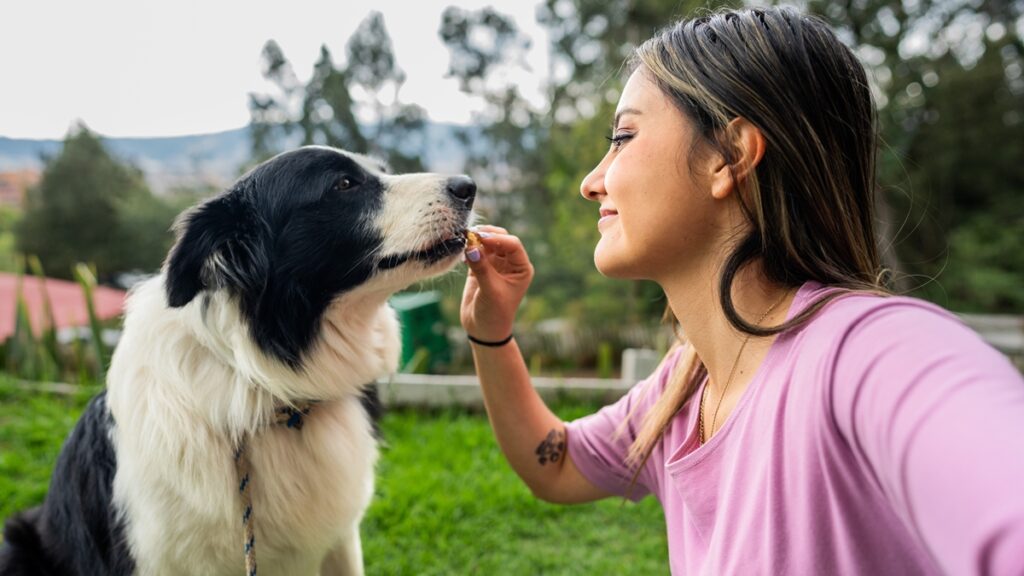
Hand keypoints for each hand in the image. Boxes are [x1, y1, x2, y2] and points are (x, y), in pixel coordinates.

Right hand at [461, 225, 534, 342]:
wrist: (483, 330)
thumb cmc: (494, 314)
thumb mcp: (490, 291)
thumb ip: (481, 268)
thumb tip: (470, 247)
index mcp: (521, 268)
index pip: (513, 245)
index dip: (498, 238)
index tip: (481, 239)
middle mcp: (510, 263)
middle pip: (500, 239)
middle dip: (486, 235)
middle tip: (470, 235)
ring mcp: (495, 264)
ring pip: (487, 243)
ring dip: (476, 240)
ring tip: (463, 242)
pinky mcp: (481, 267)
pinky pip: (475, 251)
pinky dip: (469, 249)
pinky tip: (462, 253)